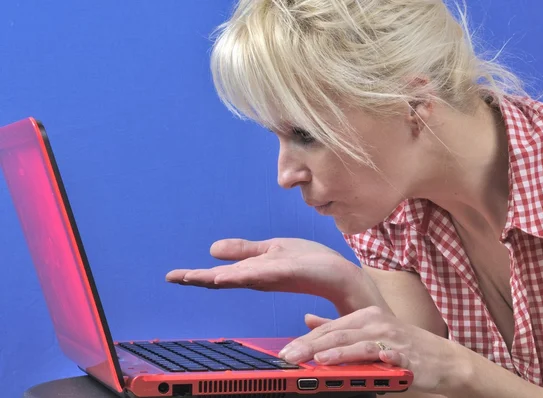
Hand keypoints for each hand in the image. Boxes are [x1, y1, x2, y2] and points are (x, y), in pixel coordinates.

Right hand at [165, 238, 370, 308]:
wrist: (337, 273)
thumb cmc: (306, 263)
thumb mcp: (270, 250)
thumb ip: (243, 251)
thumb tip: (212, 249)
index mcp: (254, 273)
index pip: (220, 275)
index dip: (196, 275)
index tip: (172, 276)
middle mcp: (260, 277)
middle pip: (225, 279)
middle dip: (199, 278)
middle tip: (175, 277)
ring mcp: (273, 276)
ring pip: (240, 277)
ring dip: (217, 278)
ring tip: (194, 277)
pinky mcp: (288, 271)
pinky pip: (263, 273)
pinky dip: (245, 275)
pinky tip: (228, 276)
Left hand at [278, 306, 467, 393]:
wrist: (443, 359)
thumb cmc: (403, 346)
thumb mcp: (369, 332)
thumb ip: (339, 328)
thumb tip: (308, 319)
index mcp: (365, 315)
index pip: (329, 327)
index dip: (305, 339)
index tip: (285, 351)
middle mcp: (375, 321)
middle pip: (336, 333)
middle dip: (309, 346)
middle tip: (287, 356)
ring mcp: (389, 336)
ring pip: (353, 342)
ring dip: (330, 351)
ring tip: (310, 358)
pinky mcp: (402, 353)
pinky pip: (378, 355)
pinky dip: (360, 357)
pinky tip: (343, 361)